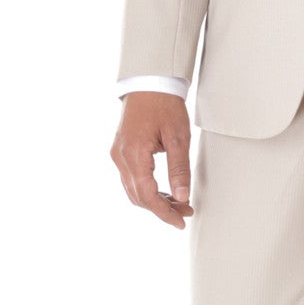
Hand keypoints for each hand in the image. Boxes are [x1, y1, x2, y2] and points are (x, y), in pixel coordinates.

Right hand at [111, 92, 193, 228]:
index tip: (180, 222)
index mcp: (133, 154)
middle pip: (138, 196)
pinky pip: (132, 179)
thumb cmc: (164, 105)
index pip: (147, 195)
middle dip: (162, 208)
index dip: (164, 213)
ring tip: (179, 203)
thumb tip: (182, 196)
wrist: (149, 82)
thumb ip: (179, 169)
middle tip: (185, 212)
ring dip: (155, 200)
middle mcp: (120, 157)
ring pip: (134, 190)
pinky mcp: (121, 152)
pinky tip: (165, 191)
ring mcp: (118, 154)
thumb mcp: (178, 137)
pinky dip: (147, 189)